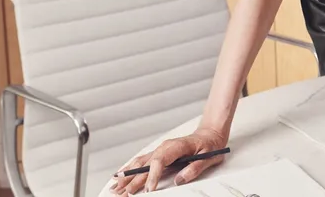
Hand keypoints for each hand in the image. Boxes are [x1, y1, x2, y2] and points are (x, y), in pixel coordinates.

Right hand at [111, 127, 227, 193]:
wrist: (209, 134)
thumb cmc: (210, 145)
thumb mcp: (209, 157)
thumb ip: (194, 168)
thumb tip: (179, 180)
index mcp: (176, 147)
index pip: (159, 161)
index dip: (152, 176)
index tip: (149, 189)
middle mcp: (164, 147)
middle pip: (145, 165)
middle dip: (133, 181)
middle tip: (123, 195)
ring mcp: (159, 150)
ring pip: (139, 164)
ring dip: (126, 176)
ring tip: (115, 188)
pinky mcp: (158, 154)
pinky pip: (140, 162)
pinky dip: (129, 169)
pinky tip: (119, 175)